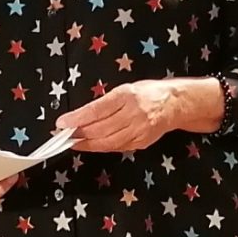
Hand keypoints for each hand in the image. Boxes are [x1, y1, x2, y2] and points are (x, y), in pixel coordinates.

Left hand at [58, 78, 215, 152]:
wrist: (175, 104)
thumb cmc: (149, 93)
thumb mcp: (126, 89)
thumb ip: (106, 102)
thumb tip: (82, 116)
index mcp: (127, 95)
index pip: (96, 110)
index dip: (77, 118)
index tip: (62, 123)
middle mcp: (133, 114)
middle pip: (100, 128)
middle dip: (79, 133)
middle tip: (63, 135)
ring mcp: (138, 130)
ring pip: (106, 142)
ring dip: (87, 144)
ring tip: (73, 142)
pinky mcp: (141, 142)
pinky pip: (116, 147)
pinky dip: (101, 147)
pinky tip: (91, 145)